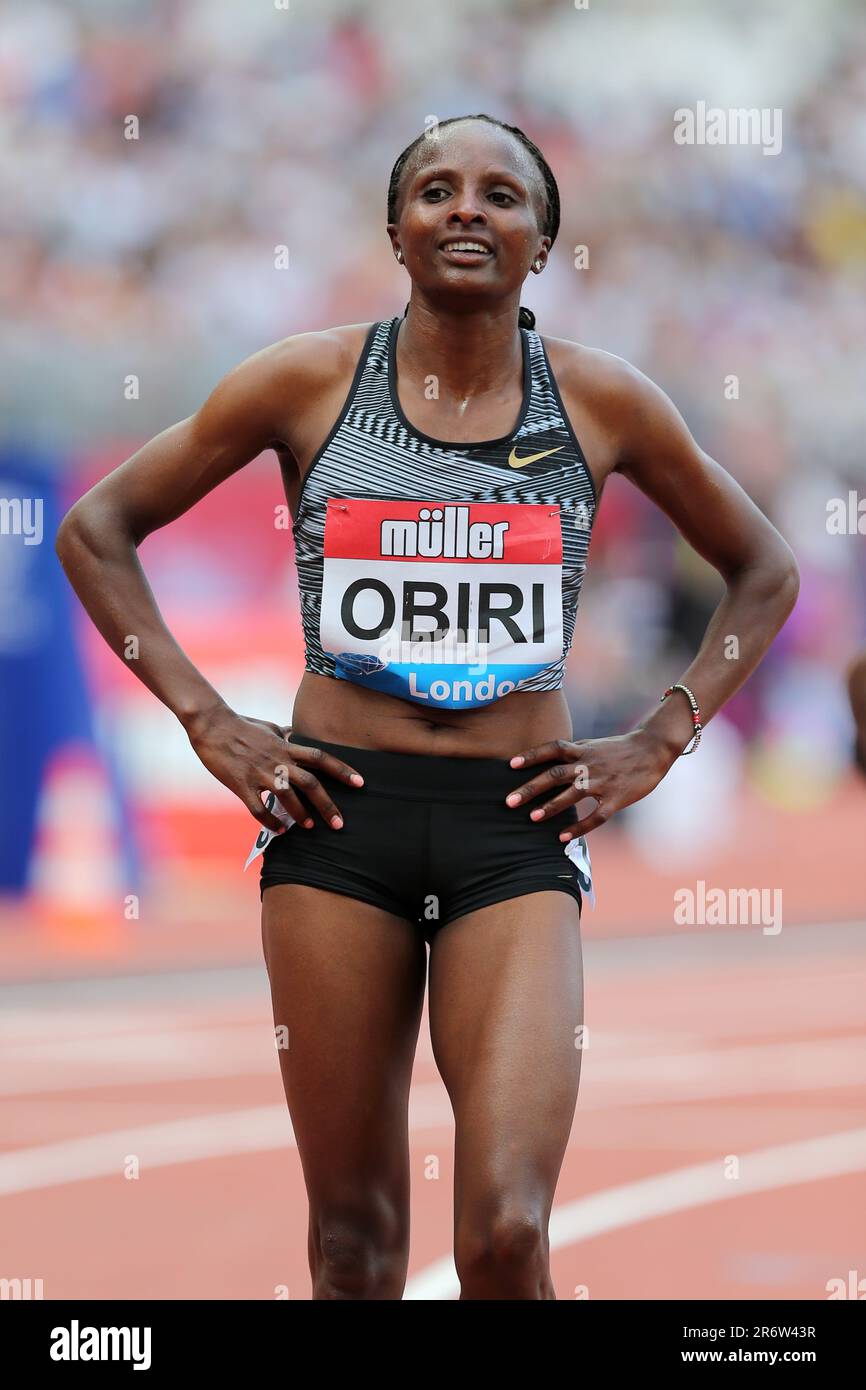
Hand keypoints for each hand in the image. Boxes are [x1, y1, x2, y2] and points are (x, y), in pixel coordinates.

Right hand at [183, 705, 363, 832]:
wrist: (211, 725)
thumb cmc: (242, 725)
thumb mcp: (270, 727)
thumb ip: (286, 734)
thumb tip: (297, 734)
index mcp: (286, 746)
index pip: (321, 758)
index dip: (342, 770)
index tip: (360, 783)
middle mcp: (277, 760)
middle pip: (310, 783)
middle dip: (327, 804)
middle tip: (339, 823)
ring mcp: (259, 773)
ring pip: (286, 797)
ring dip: (301, 815)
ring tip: (311, 827)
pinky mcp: (240, 784)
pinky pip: (258, 808)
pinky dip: (270, 821)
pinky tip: (280, 831)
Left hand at [505, 730, 675, 838]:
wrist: (652, 750)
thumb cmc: (619, 749)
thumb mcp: (593, 745)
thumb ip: (572, 754)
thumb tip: (547, 761)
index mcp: (582, 750)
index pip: (552, 749)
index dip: (531, 756)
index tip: (510, 764)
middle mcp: (589, 765)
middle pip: (555, 775)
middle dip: (531, 787)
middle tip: (510, 801)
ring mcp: (602, 782)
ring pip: (572, 795)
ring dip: (551, 807)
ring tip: (532, 817)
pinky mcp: (616, 799)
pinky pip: (595, 816)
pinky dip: (579, 827)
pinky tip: (562, 837)